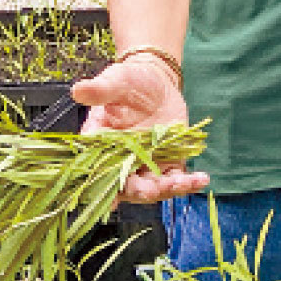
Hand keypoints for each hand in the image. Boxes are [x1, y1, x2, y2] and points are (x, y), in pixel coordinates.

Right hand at [72, 58, 209, 202]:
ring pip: (152, 187)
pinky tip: (201, 179)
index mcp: (99, 146)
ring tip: (183, 182)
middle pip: (126, 186)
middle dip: (139, 191)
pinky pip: (175, 178)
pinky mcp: (166, 162)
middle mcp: (119, 161)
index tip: (113, 199)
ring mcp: (144, 164)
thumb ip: (101, 89)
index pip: (96, 170)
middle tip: (152, 190)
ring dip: (167, 189)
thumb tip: (79, 90)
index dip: (102, 187)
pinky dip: (187, 183)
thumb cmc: (130, 81)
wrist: (156, 82)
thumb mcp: (116, 81)